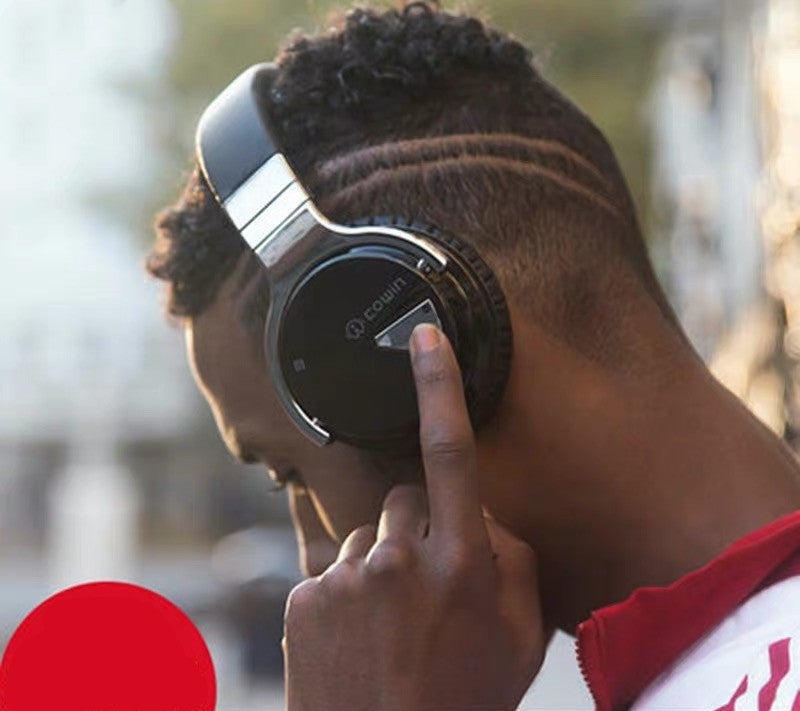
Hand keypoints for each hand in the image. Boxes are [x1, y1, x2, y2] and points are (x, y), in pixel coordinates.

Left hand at [283, 324, 544, 710]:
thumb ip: (512, 559)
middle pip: (405, 497)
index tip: (424, 333)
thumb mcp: (520, 638)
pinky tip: (359, 635)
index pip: (450, 451)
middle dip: (419, 524)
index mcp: (460, 564)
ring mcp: (346, 577)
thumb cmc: (463, 702)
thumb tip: (481, 514)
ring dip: (383, 561)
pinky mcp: (304, 596)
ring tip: (392, 625)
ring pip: (368, 533)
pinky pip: (332, 565)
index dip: (439, 384)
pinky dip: (348, 588)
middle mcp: (399, 559)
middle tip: (428, 585)